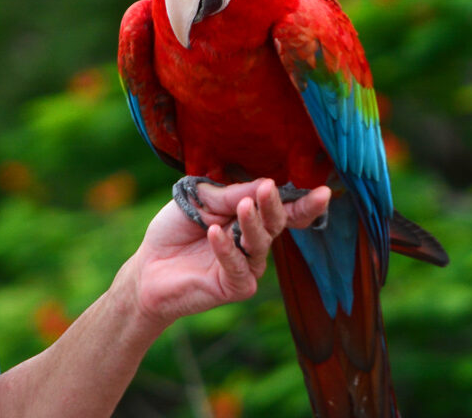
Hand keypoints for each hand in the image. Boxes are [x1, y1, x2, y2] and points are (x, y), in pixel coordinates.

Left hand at [125, 178, 329, 328]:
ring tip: (244, 207)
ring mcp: (248, 266)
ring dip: (253, 224)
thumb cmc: (176, 230)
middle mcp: (254, 242)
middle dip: (274, 206)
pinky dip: (226, 249)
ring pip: (260, 244)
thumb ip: (232, 195)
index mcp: (250, 218)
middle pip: (276, 224)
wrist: (148, 267)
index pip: (283, 210)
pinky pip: (238, 267)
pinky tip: (215, 233)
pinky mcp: (236, 287)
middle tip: (268, 190)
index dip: (304, 203)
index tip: (324, 192)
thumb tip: (267, 184)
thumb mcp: (201, 201)